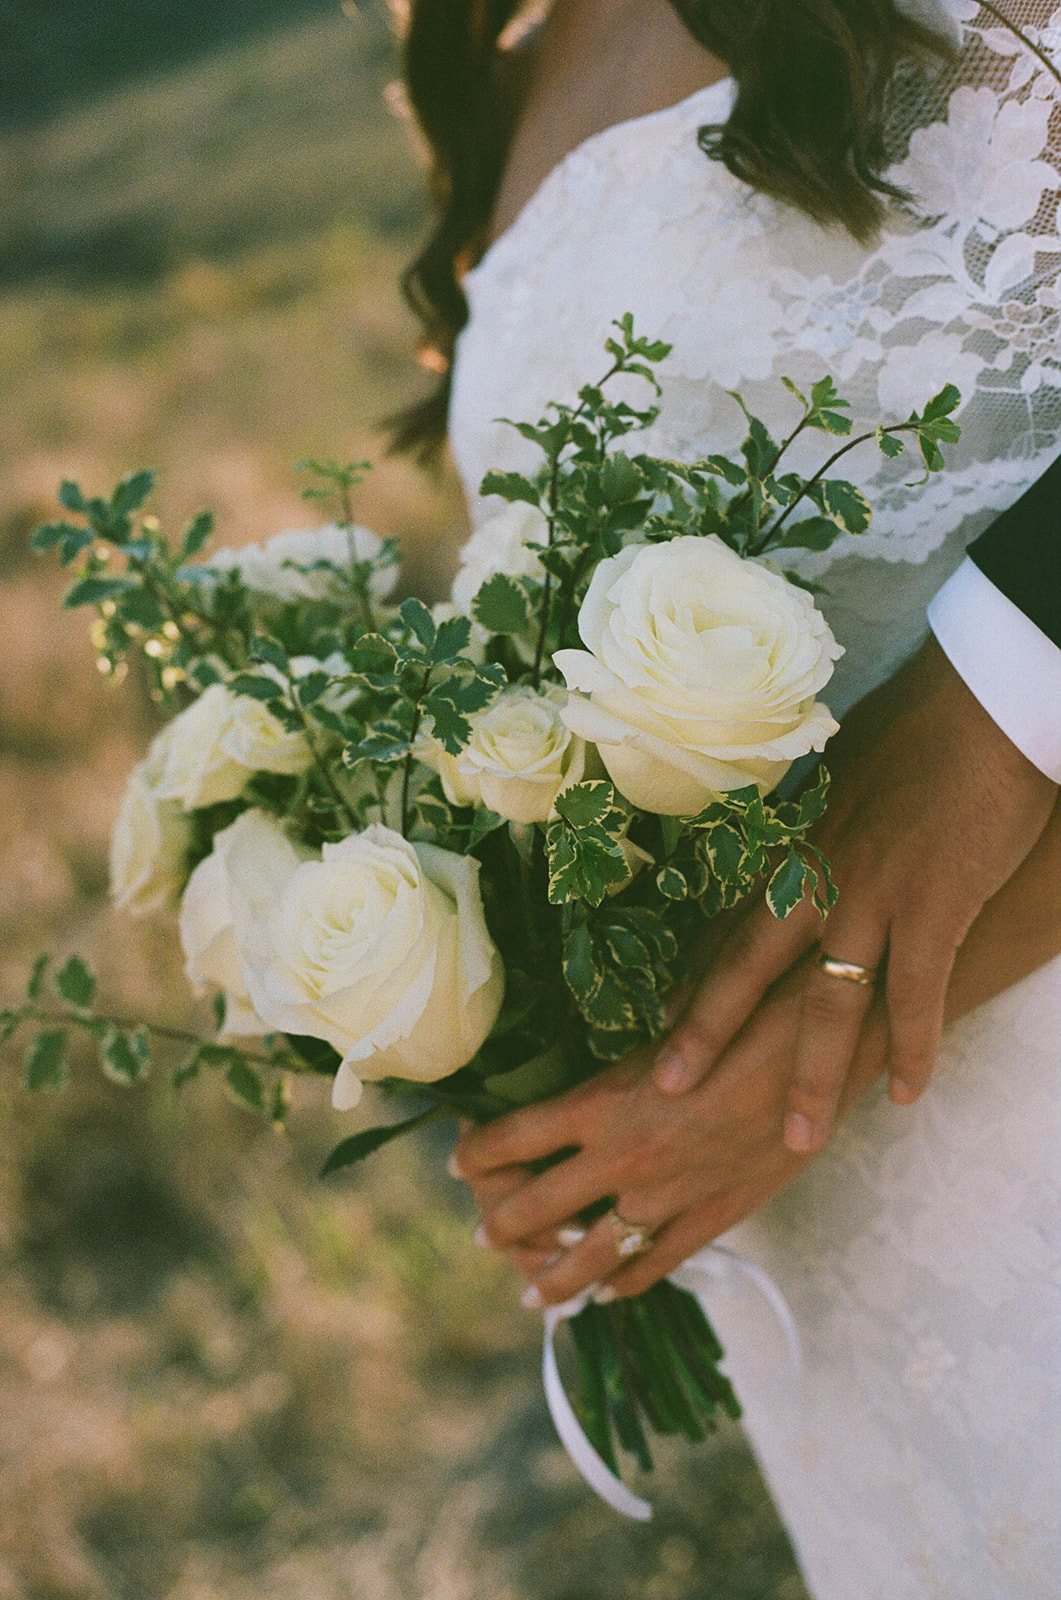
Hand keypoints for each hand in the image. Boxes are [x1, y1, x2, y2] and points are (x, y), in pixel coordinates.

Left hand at [454, 963, 888, 1305]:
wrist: (827, 1054)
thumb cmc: (747, 1012)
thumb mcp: (669, 1016)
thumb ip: (624, 1044)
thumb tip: (601, 1044)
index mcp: (603, 1101)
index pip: (512, 1137)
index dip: (475, 1150)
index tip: (458, 1154)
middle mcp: (624, 1157)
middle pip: (535, 1207)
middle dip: (499, 1221)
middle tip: (479, 1231)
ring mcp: (668, 1197)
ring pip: (591, 1256)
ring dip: (552, 1275)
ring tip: (531, 1292)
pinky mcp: (714, 1218)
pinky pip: (657, 1264)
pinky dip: (627, 1283)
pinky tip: (612, 1292)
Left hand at [652, 638, 1057, 1152]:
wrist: (980, 697)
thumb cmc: (920, 722)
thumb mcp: (845, 766)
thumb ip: (820, 810)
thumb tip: (811, 820)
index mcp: (793, 841)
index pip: (732, 923)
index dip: (697, 975)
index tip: (662, 1018)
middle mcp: (815, 875)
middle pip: (747, 968)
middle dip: (704, 1033)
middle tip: (665, 1090)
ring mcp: (870, 895)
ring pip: (824, 1004)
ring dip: (810, 1077)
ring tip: (795, 1140)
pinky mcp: (932, 906)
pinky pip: (914, 995)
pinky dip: (911, 1048)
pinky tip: (905, 1094)